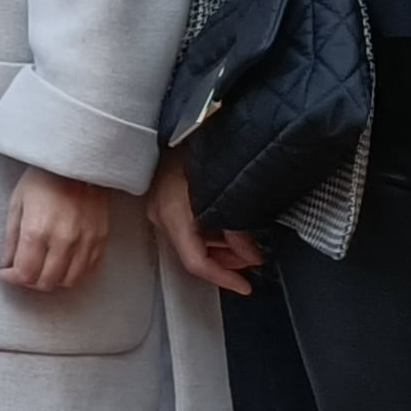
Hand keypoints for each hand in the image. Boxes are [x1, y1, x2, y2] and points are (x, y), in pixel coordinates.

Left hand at [0, 166, 116, 296]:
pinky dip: (72, 273)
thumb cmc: (43, 180)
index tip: (6, 272)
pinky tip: (61, 263)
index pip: (25, 273)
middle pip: (46, 282)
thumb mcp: (17, 204)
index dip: (12, 278)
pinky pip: (87, 270)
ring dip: (52, 280)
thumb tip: (6, 265)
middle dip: (29, 281)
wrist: (78, 162)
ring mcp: (86, 241)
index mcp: (37, 230)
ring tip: (42, 268)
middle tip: (22, 271)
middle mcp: (63, 240)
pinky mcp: (101, 239)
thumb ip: (11, 239)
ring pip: (69, 281)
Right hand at [145, 152, 260, 296]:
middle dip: (225, 264)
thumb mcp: (221, 191)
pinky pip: (186, 229)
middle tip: (252, 262)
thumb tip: (252, 256)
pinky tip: (226, 229)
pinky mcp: (162, 202)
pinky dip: (208, 235)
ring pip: (190, 243)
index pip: (196, 261)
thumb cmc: (196, 150)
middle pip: (193, 255)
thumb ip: (237, 228)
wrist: (177, 124)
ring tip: (244, 245)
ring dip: (218, 250)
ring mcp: (158, 210)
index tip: (245, 287)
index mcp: (173, 216)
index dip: (223, 278)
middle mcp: (161, 218)